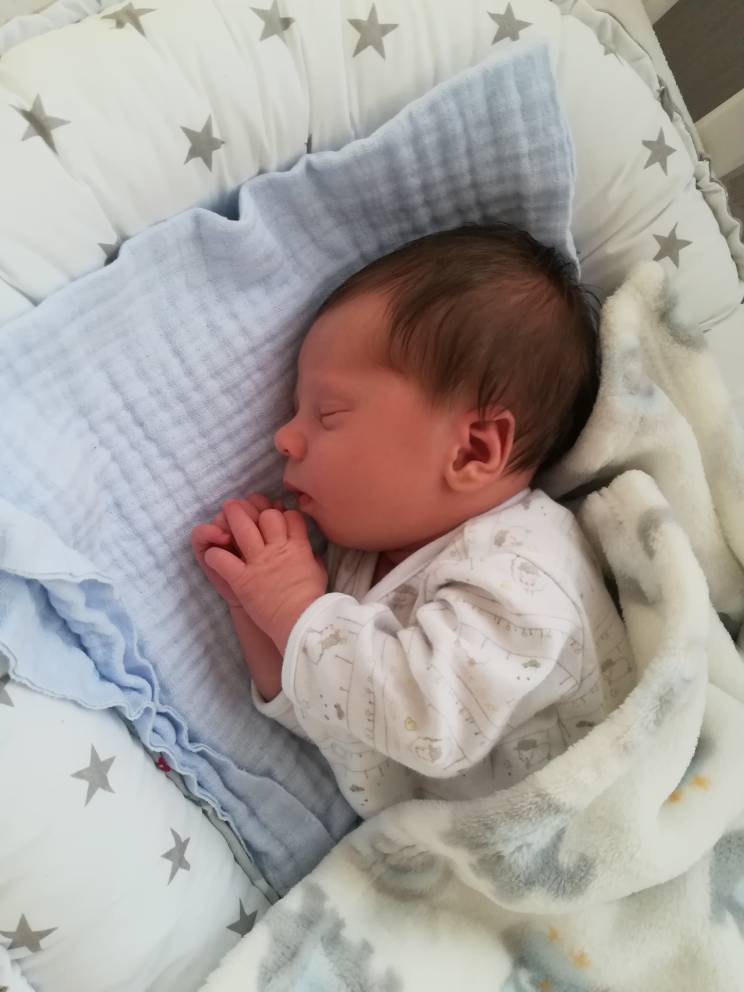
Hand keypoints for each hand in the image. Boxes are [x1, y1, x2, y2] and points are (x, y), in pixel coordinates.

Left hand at [204, 500, 327, 649]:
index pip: (291, 517)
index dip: (283, 513)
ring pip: (243, 528)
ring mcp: (259, 562)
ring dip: (234, 517)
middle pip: (267, 516)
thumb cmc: (313, 601)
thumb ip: (313, 560)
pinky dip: (215, 555)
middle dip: (257, 510)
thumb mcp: (319, 574)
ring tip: (227, 510)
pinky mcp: (242, 579)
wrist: (301, 622)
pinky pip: (223, 560)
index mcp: (298, 548)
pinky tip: (214, 554)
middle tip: (246, 507)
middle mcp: (278, 549)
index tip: (278, 516)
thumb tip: (312, 554)